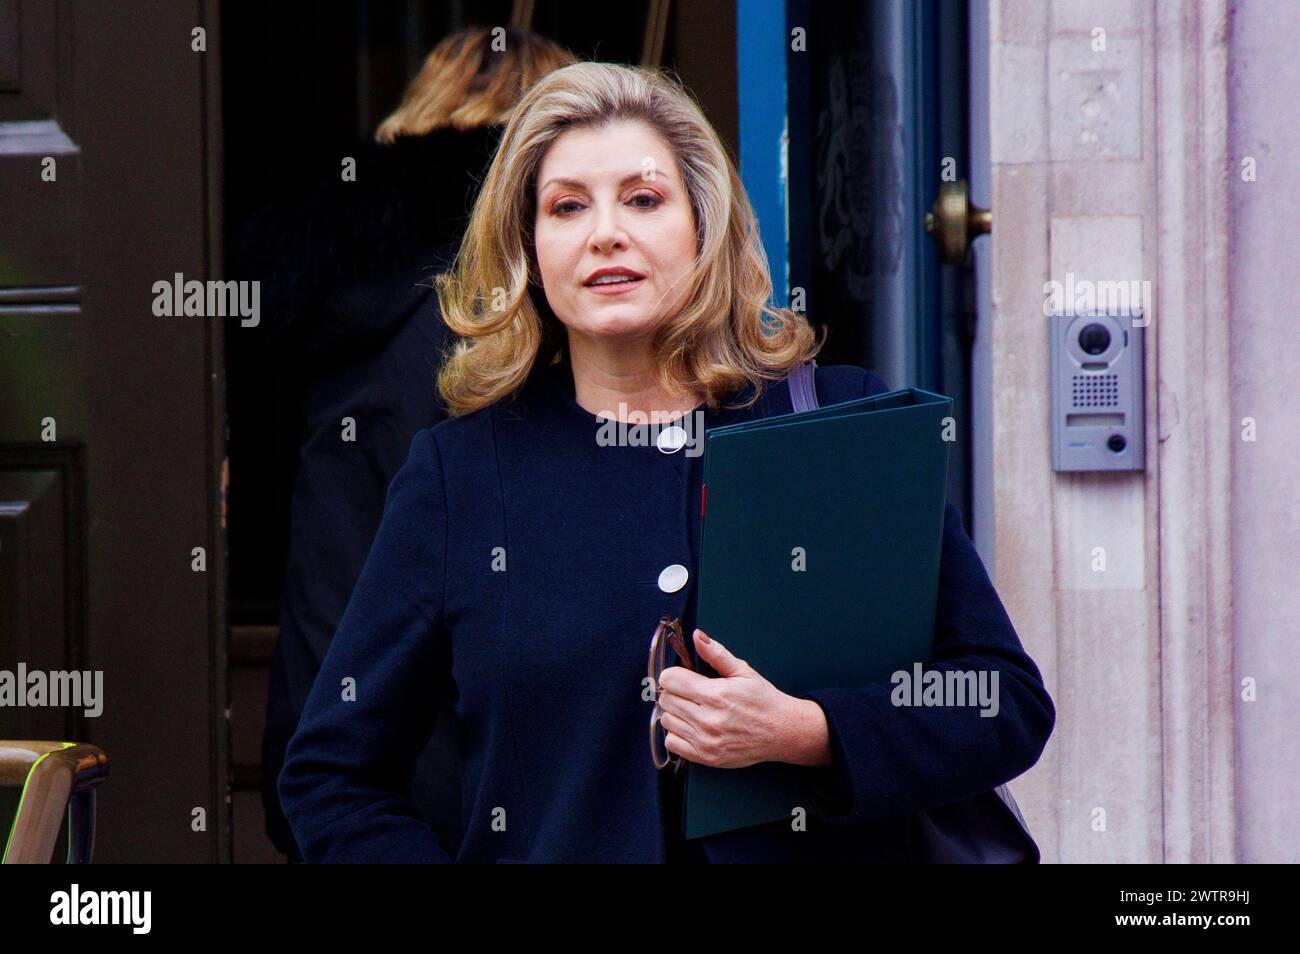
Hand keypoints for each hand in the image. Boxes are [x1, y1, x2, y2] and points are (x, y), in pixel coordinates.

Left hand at [655, 628, 830, 768]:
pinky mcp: (706, 757)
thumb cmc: (763, 700)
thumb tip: (697, 636)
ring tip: (693, 709)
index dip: (675, 675)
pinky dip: (677, 733)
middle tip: (691, 693)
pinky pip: (672, 743)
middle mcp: (708, 719)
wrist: (782, 731)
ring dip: (675, 713)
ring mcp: (706, 741)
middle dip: (675, 692)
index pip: (669, 680)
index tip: (683, 676)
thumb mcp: (743, 671)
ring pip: (666, 721)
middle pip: (666, 700)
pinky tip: (692, 727)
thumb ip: (716, 653)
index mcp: (716, 694)